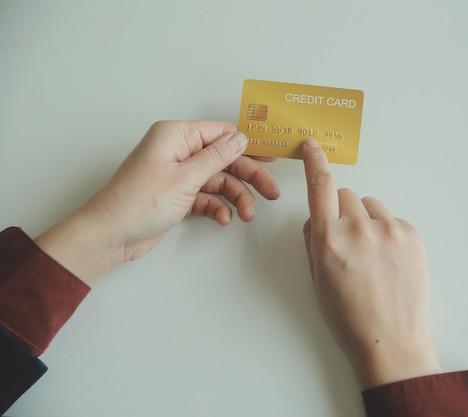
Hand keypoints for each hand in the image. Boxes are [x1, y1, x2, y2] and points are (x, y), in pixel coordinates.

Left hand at [35, 120, 279, 284]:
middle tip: (270, 192)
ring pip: (218, 181)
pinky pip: (206, 197)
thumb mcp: (184, 178)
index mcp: (176, 136)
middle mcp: (177, 152)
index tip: (270, 158)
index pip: (221, 133)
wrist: (110, 236)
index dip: (247, 145)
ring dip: (235, 197)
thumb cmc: (137, 203)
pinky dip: (217, 207)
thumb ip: (217, 157)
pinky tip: (223, 219)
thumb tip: (241, 138)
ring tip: (247, 214)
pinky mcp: (177, 195)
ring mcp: (178, 174)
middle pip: (224, 159)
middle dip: (248, 177)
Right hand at [301, 139, 440, 388]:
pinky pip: (394, 220)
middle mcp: (359, 228)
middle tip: (348, 240)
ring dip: (367, 221)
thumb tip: (318, 218)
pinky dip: (388, 233)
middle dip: (343, 210)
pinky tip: (389, 260)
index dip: (316, 162)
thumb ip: (314, 240)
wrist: (391, 339)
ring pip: (372, 206)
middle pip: (348, 194)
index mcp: (329, 238)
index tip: (314, 146)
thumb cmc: (350, 315)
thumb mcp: (318, 277)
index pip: (321, 186)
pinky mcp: (412, 235)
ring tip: (372, 255)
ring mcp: (390, 230)